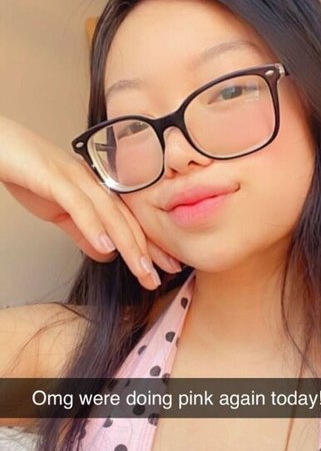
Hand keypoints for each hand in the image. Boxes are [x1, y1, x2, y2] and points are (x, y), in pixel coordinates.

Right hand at [0, 118, 181, 289]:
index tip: (164, 269)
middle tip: (159, 277)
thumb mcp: (59, 211)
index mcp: (96, 190)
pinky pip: (79, 205)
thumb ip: (81, 231)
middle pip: (126, 220)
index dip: (148, 246)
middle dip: (146, 251)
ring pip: (109, 214)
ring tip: (141, 268)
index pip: (128, 222)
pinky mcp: (55, 178)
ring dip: (128, 244)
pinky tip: (106, 246)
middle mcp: (93, 182)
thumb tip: (105, 252)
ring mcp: (76, 178)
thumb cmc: (27, 173)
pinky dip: (94, 226)